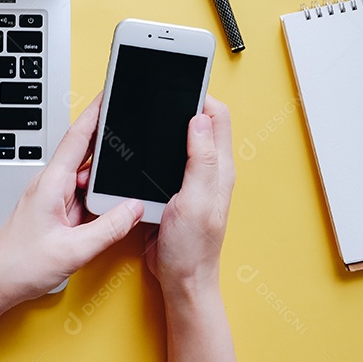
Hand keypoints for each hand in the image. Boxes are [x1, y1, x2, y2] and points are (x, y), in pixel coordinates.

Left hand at [0, 93, 143, 310]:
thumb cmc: (20, 265)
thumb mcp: (74, 250)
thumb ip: (109, 228)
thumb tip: (134, 208)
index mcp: (52, 183)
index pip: (78, 137)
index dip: (96, 112)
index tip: (111, 93)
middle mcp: (51, 184)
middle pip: (87, 154)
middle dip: (110, 146)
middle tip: (135, 140)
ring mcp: (53, 197)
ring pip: (87, 178)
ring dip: (105, 181)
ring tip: (125, 187)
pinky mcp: (55, 211)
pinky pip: (83, 196)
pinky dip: (98, 198)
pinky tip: (109, 207)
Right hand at [144, 95, 234, 300]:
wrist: (180, 280)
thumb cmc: (193, 249)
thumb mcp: (196, 200)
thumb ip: (201, 160)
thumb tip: (198, 119)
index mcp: (219, 168)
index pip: (216, 116)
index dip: (198, 94)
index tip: (178, 82)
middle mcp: (208, 170)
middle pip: (198, 122)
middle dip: (181, 102)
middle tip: (162, 87)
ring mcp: (191, 179)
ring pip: (180, 139)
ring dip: (166, 125)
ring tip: (153, 109)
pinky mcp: (174, 190)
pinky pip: (165, 160)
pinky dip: (155, 148)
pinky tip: (144, 146)